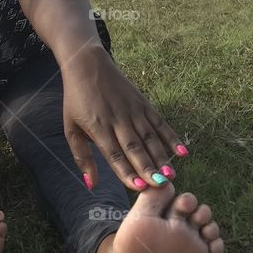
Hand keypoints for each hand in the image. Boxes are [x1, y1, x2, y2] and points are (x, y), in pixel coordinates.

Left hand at [62, 46, 187, 190]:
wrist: (87, 65)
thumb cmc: (76, 100)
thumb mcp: (70, 128)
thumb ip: (81, 157)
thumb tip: (90, 185)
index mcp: (97, 127)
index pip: (113, 153)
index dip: (126, 171)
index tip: (138, 187)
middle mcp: (117, 119)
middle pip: (135, 147)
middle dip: (148, 167)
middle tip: (161, 186)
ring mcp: (132, 110)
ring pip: (149, 137)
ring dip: (161, 157)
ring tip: (172, 174)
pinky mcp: (143, 103)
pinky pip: (159, 123)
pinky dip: (171, 137)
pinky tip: (182, 152)